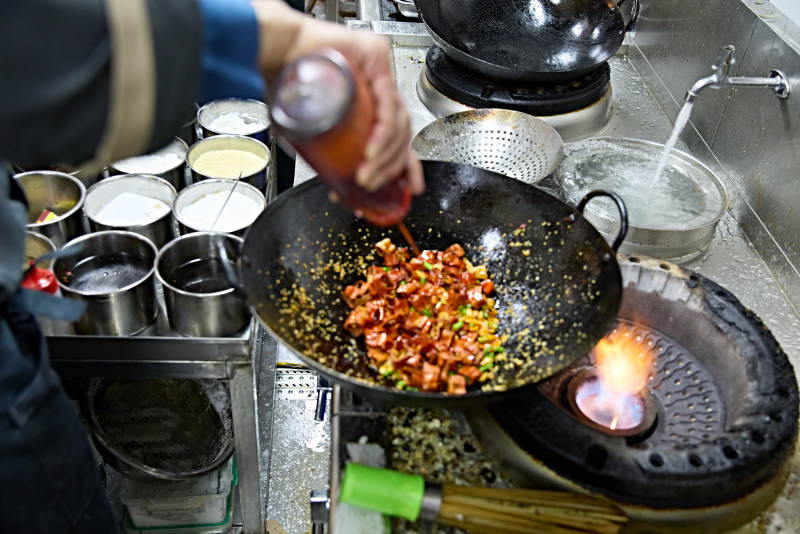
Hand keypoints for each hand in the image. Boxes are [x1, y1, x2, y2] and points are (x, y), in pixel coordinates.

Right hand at [252, 1, 423, 194]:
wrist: (272, 48)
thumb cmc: (286, 81)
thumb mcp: (313, 128)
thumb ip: (330, 152)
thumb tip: (335, 186)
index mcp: (372, 98)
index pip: (399, 134)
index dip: (407, 163)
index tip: (410, 186)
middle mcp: (380, 82)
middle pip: (402, 130)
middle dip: (391, 165)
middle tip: (372, 183)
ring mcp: (380, 69)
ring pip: (399, 121)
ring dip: (385, 155)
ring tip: (367, 174)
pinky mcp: (376, 57)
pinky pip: (388, 104)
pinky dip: (383, 133)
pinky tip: (371, 152)